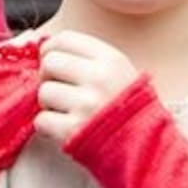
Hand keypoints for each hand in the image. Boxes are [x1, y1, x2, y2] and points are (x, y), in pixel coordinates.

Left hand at [32, 30, 138, 145]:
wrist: (146, 148)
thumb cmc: (128, 110)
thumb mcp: (119, 73)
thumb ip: (88, 59)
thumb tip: (46, 50)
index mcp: (110, 59)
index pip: (64, 39)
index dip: (51, 51)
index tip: (55, 64)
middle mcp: (99, 78)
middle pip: (49, 63)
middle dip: (49, 78)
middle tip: (62, 91)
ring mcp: (86, 104)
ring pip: (43, 92)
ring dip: (49, 105)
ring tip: (68, 112)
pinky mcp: (73, 130)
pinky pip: (41, 120)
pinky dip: (48, 127)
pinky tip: (66, 128)